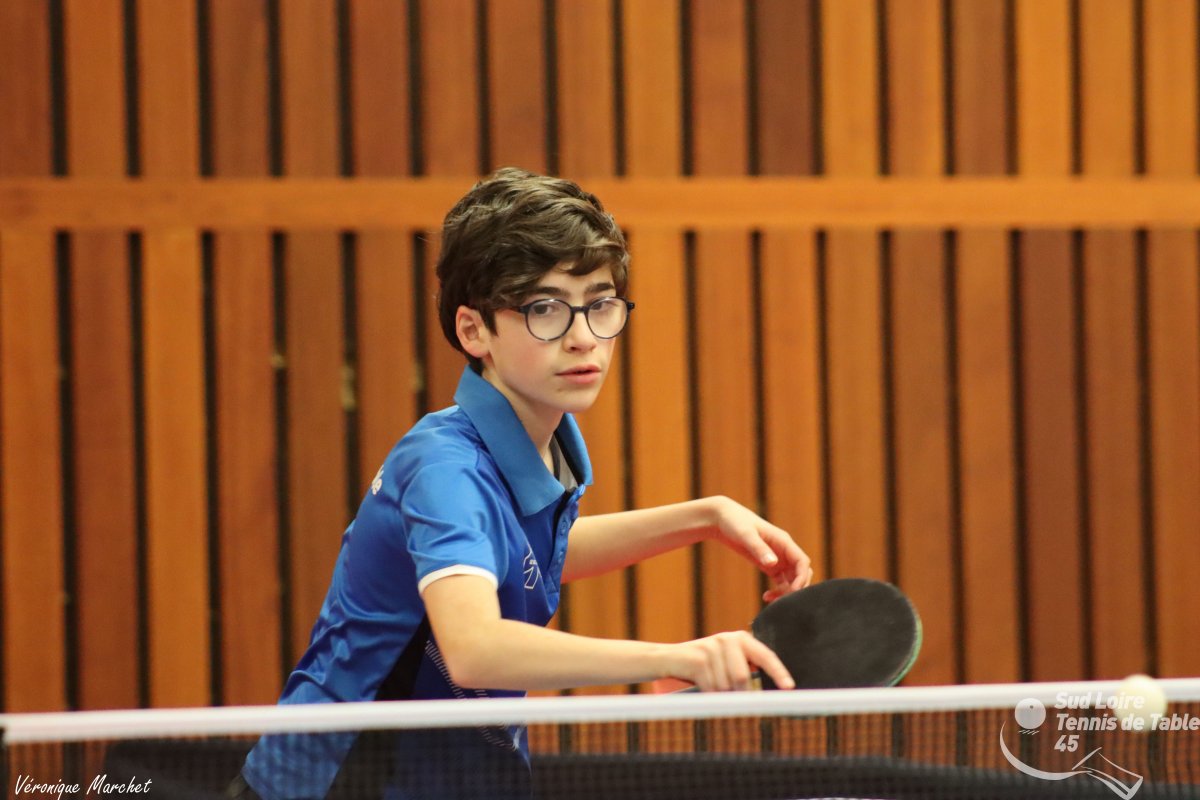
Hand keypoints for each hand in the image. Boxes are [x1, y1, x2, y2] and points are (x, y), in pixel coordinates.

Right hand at [659, 631, 794, 691]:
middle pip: (743, 677)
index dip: (778, 671)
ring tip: (706, 682)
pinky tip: (697, 682)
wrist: (666, 659)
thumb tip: (761, 697)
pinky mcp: (698, 657)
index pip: (766, 655)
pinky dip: (706, 692)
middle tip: (724, 692)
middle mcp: (728, 639)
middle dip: (736, 692)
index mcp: (741, 639)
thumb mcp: (725, 665)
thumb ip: (744, 673)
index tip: (789, 686)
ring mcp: (712, 646)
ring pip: (726, 685)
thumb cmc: (701, 667)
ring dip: (717, 692)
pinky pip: (710, 686)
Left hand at [705, 496, 812, 602]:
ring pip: (791, 579)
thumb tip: (774, 564)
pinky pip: (780, 581)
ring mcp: (777, 558)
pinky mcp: (768, 564)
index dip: (802, 577)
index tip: (793, 591)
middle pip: (800, 573)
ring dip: (786, 592)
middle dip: (796, 588)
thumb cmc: (735, 522)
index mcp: (783, 541)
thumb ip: (759, 549)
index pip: (802, 561)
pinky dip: (778, 590)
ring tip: (771, 600)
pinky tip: (766, 596)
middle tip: (781, 601)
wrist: (722, 519)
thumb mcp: (746, 535)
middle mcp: (784, 550)